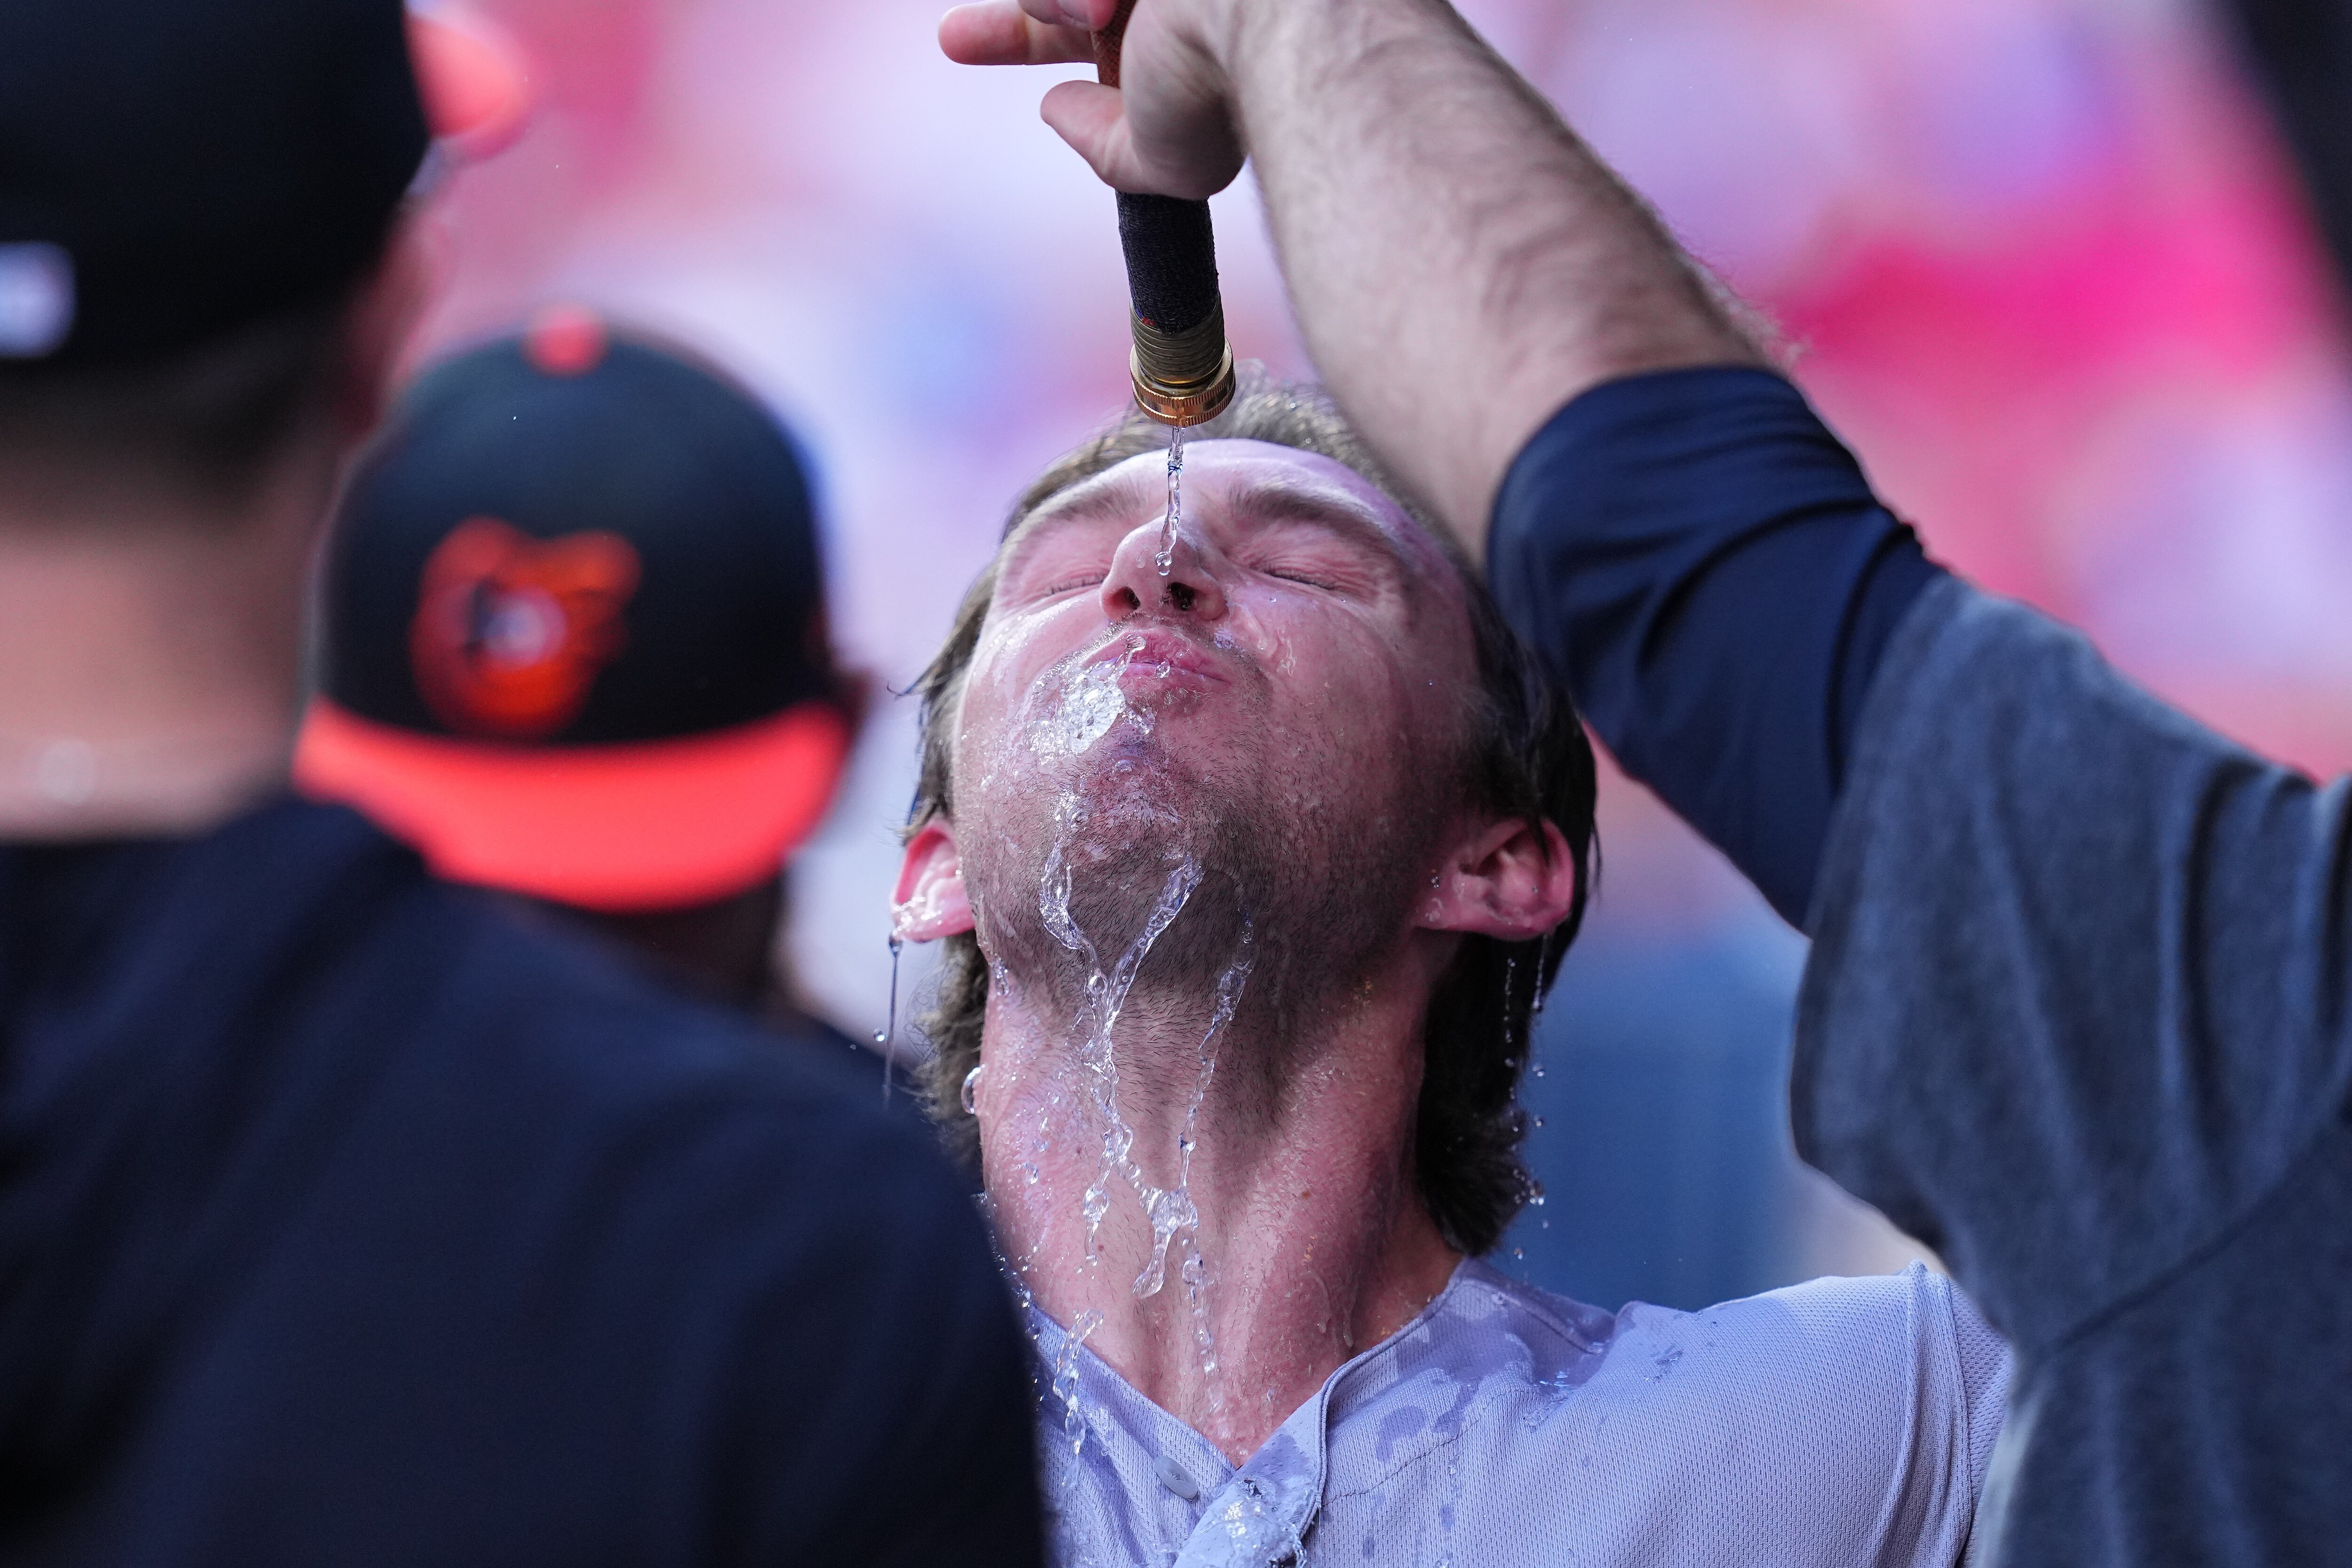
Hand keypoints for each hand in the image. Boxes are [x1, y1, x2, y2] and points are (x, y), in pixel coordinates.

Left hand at [938, 0, 1248, 198]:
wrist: (1263, 17)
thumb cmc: (1217, 96)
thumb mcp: (1167, 161)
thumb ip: (1113, 147)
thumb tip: (1058, 110)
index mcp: (1180, 39)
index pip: (1085, 31)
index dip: (1024, 37)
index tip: (965, 44)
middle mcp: (1168, 1)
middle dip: (1010, 24)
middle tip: (956, 40)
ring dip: (1058, 3)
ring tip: (1100, 16)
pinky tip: (1104, 3)